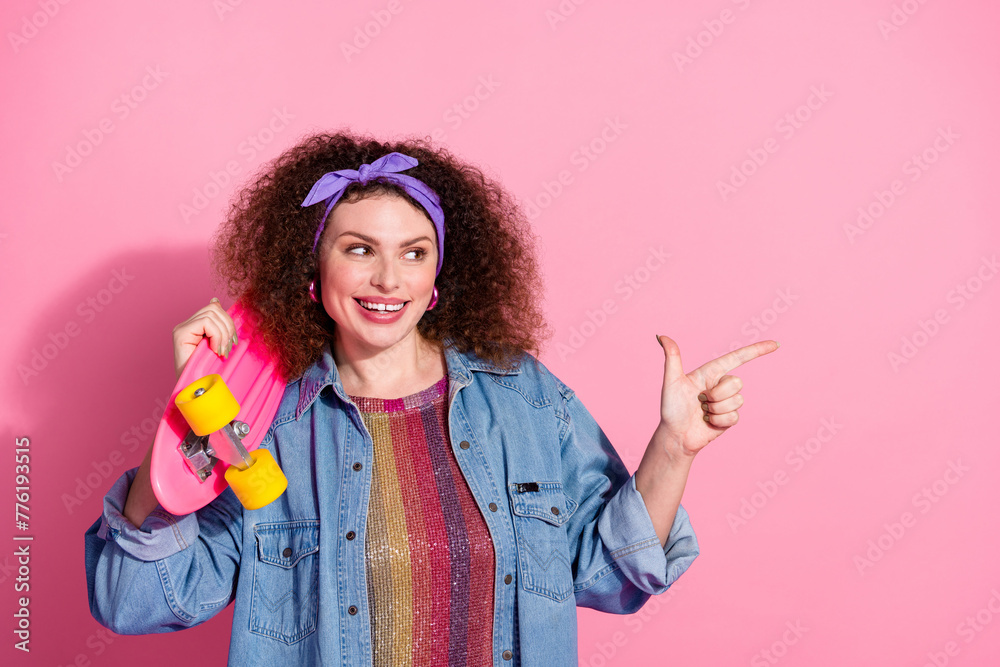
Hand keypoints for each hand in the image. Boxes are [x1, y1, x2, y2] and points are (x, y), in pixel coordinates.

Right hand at [172, 298, 236, 378]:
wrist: (196, 390)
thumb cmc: (208, 371)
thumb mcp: (218, 344)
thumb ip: (218, 326)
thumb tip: (216, 300)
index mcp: (195, 326)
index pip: (214, 308)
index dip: (228, 322)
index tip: (233, 341)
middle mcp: (186, 325)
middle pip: (214, 309)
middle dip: (228, 327)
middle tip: (229, 347)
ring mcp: (181, 328)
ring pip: (211, 314)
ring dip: (223, 334)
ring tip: (222, 351)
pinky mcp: (180, 334)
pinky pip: (206, 323)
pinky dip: (216, 336)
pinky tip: (215, 350)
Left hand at [655, 335, 778, 458]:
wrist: (675, 435)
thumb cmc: (671, 408)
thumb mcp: (670, 381)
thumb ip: (671, 358)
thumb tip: (662, 336)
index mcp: (710, 372)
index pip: (737, 358)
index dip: (756, 350)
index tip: (775, 344)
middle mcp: (720, 385)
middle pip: (736, 383)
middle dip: (717, 394)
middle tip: (700, 401)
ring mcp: (727, 402)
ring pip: (737, 400)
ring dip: (717, 409)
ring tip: (703, 412)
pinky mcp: (730, 418)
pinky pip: (734, 416)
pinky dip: (719, 421)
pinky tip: (708, 422)